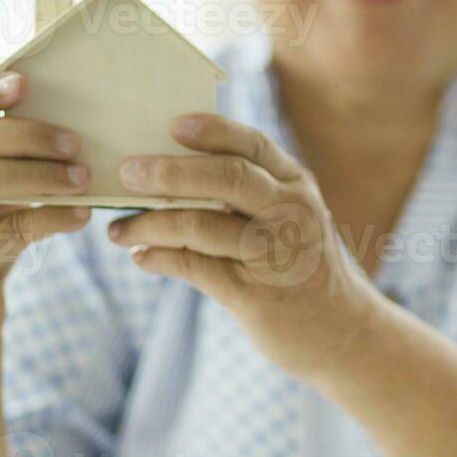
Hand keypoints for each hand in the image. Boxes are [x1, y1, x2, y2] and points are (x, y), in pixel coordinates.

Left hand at [105, 113, 383, 383]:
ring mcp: (276, 254)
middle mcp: (291, 213)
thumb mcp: (288, 218)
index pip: (252, 145)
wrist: (339, 332)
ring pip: (201, 225)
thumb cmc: (299, 265)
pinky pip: (194, 268)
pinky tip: (140, 257)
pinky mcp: (257, 295)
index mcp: (296, 185)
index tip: (172, 124)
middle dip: (170, 172)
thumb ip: (247, 194)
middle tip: (127, 173)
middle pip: (227, 178)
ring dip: (149, 224)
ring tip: (117, 230)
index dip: (212, 131)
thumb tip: (168, 171)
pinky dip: (159, 259)